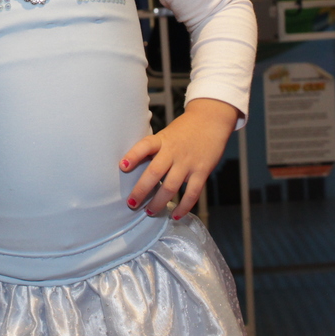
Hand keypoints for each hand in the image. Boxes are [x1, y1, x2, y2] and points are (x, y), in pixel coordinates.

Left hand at [120, 98, 239, 219]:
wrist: (211, 120)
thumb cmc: (184, 129)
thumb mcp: (166, 134)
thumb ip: (155, 149)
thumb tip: (136, 168)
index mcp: (162, 140)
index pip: (145, 146)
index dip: (133, 155)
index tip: (123, 166)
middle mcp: (173, 151)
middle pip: (155, 172)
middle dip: (141, 190)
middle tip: (131, 203)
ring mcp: (188, 162)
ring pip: (171, 186)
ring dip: (159, 202)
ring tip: (149, 212)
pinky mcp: (202, 171)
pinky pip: (192, 193)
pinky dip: (184, 206)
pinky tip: (175, 215)